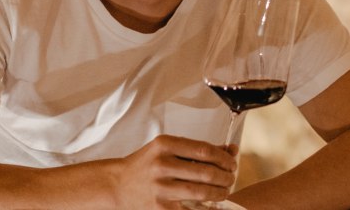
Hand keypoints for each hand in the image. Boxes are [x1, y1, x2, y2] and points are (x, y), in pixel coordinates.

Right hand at [115, 135, 238, 208]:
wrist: (117, 184)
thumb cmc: (146, 165)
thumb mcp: (168, 149)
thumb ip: (197, 149)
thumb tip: (230, 150)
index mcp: (165, 145)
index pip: (204, 150)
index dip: (224, 158)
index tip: (232, 162)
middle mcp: (161, 164)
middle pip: (206, 172)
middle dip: (225, 176)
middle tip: (231, 178)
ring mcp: (160, 187)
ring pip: (201, 191)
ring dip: (220, 192)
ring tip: (224, 190)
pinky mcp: (160, 207)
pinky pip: (191, 209)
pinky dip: (206, 208)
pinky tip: (211, 205)